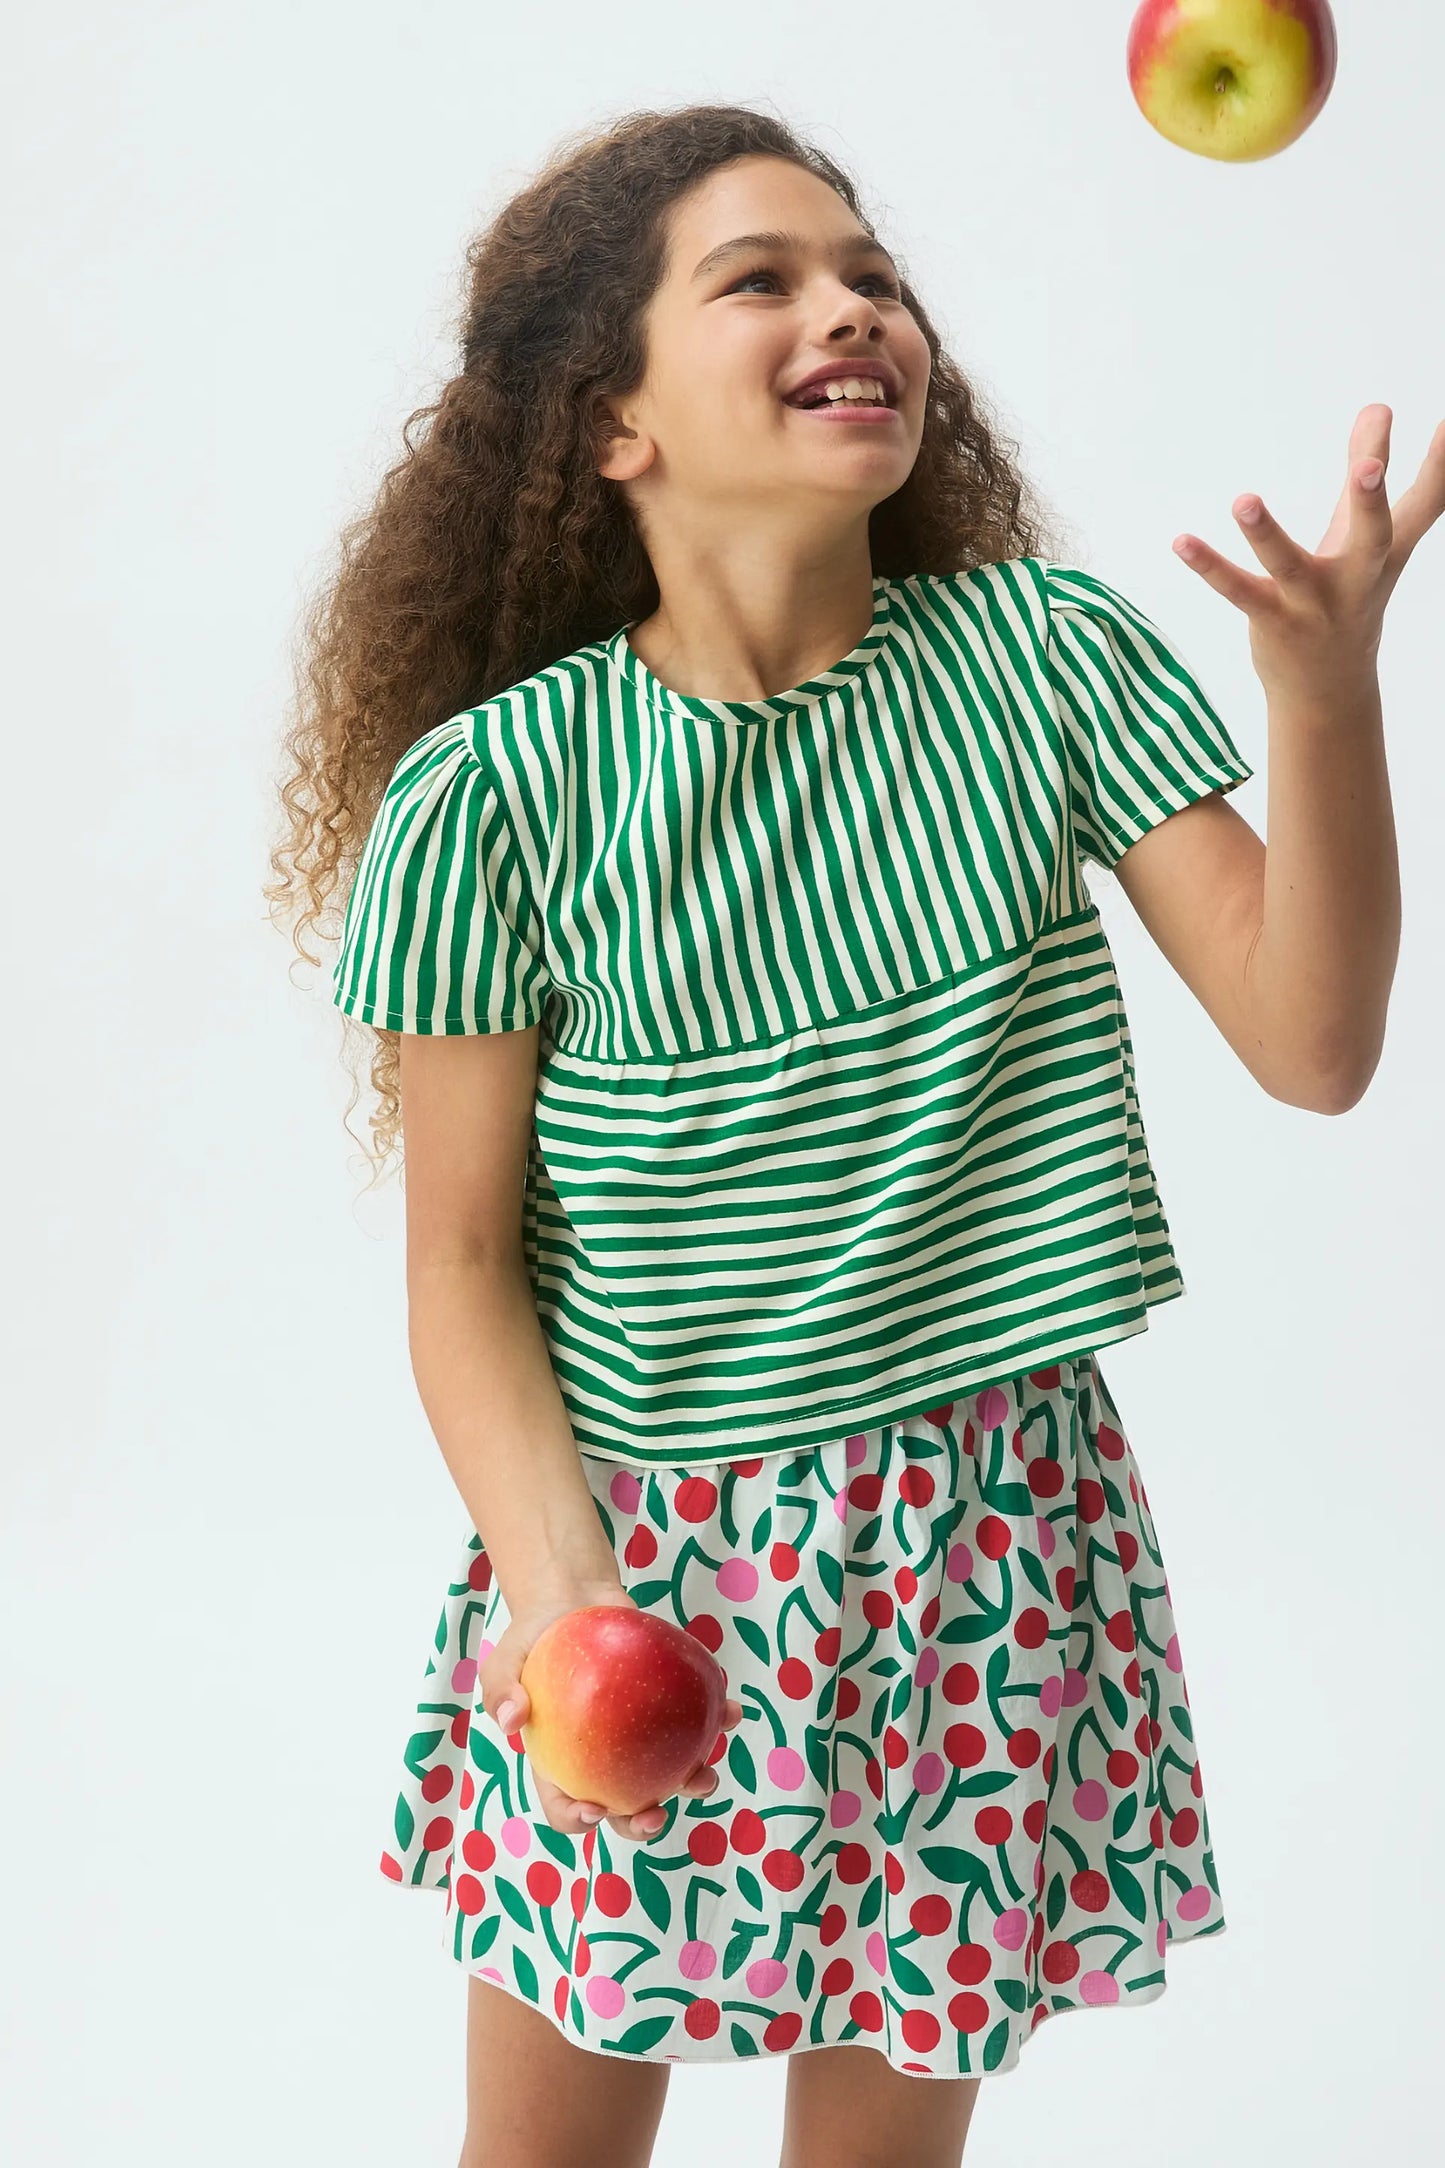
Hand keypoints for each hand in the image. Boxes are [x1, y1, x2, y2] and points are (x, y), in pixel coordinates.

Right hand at [478, 1580, 743, 1846]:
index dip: (578, 1820)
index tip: (594, 1810)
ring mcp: (638, 1736)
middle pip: (624, 1806)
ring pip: (669, 1772)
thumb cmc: (533, 1638)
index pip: (565, 1806)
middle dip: (643, 1823)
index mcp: (561, 1762)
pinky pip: (695, 1717)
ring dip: (693, 1782)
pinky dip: (718, 1717)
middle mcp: (603, 1760)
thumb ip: (502, 1688)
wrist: (573, 1600)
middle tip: (657, 1812)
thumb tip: (512, 1720)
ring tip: (705, 1775)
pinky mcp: (666, 1705)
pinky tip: (732, 1710)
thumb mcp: (505, 1659)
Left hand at [1171, 404, 1444, 702]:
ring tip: (1243, 500)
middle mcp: (1359, 576)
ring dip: (1266, 535)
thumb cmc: (1351, 594)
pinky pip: (1239, 592)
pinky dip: (1210, 567)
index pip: (1423, 502)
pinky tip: (1182, 541)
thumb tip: (1377, 404)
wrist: (1330, 690)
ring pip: (1291, 567)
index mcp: (1387, 550)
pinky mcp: (1274, 621)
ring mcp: (1316, 603)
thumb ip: (1368, 467)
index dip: (1439, 464)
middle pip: (1372, 536)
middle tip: (1369, 466)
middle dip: (1370, 501)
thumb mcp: (1367, 536)